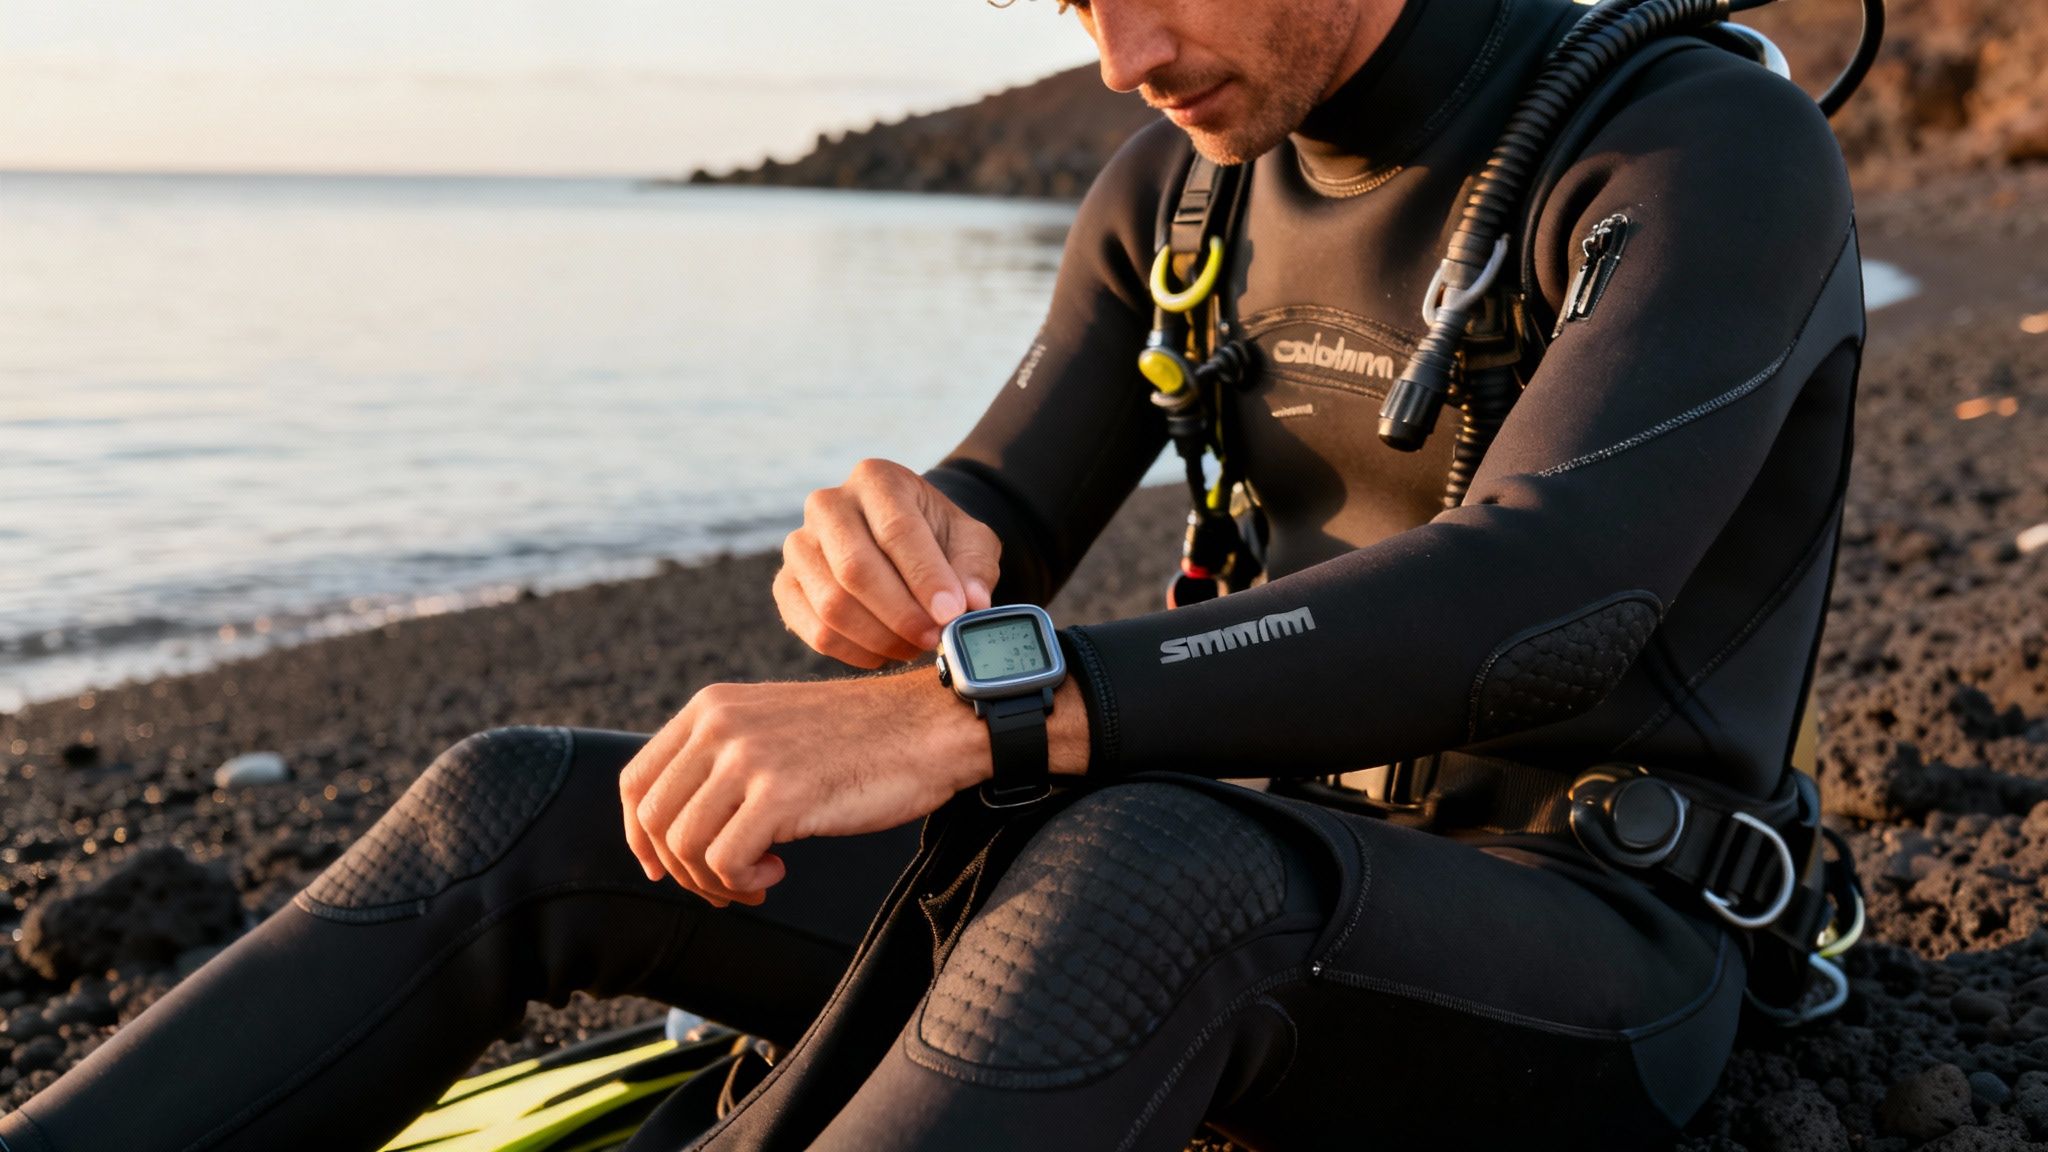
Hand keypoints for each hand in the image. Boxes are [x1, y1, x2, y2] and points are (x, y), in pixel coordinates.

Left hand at [618, 674, 988, 905]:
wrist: (931, 726)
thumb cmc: (863, 738)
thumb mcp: (774, 728)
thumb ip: (723, 759)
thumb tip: (675, 827)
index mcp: (711, 706)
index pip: (635, 781)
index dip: (639, 836)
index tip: (663, 867)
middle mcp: (719, 724)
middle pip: (654, 820)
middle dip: (682, 869)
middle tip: (726, 884)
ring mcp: (748, 756)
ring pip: (685, 846)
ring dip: (716, 881)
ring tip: (758, 879)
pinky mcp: (780, 793)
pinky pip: (725, 861)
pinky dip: (744, 882)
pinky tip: (779, 871)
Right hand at [774, 459, 1001, 667]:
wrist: (901, 542)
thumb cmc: (937, 539)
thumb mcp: (970, 541)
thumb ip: (974, 568)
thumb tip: (973, 603)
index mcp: (876, 479)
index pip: (896, 529)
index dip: (925, 577)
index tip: (952, 613)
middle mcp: (828, 504)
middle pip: (855, 568)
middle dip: (901, 614)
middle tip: (935, 638)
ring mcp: (799, 544)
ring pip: (832, 604)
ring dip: (880, 638)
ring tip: (915, 646)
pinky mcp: (786, 584)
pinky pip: (814, 629)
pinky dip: (855, 651)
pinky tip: (886, 652)